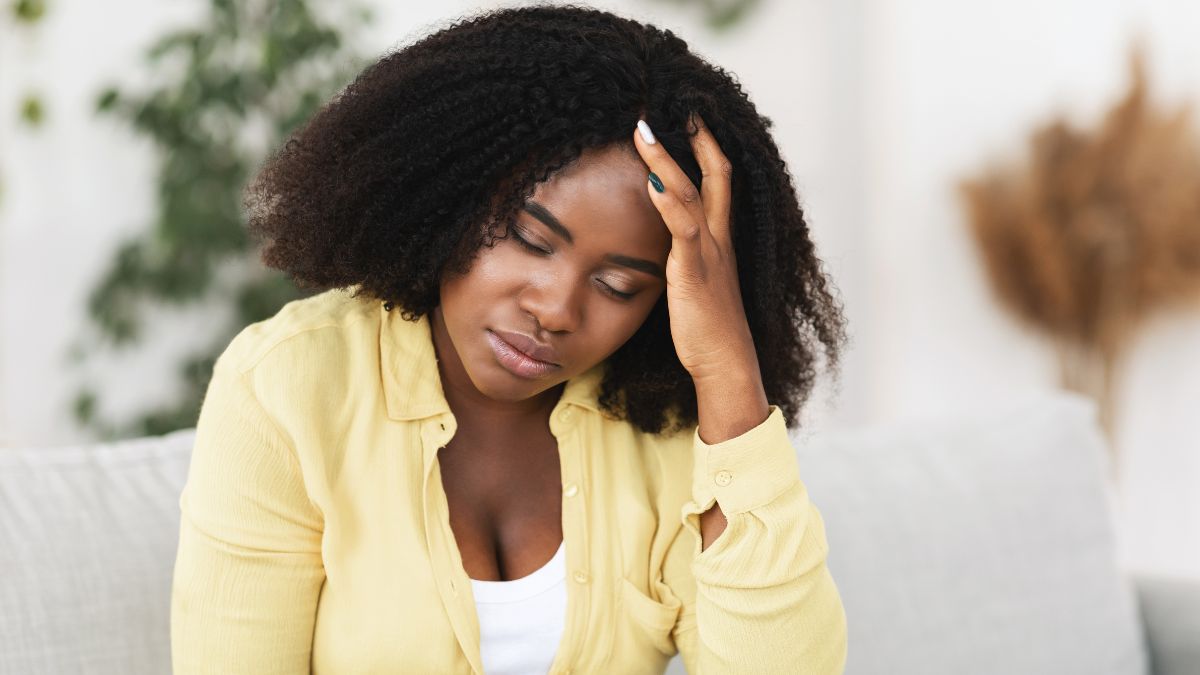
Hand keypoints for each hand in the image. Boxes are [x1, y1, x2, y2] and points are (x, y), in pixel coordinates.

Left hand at [632, 113, 758, 381]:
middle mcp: (720, 240)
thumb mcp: (698, 287)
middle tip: (680, 108)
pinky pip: (684, 230)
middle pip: (715, 176)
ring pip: (692, 195)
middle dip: (698, 140)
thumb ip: (687, 261)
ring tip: (643, 131)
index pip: (718, 184)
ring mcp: (710, 254)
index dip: (707, 151)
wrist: (728, 364)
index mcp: (721, 242)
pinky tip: (650, 180)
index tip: (692, 123)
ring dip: (666, 159)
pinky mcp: (695, 273)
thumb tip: (670, 249)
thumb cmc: (710, 333)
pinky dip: (667, 202)